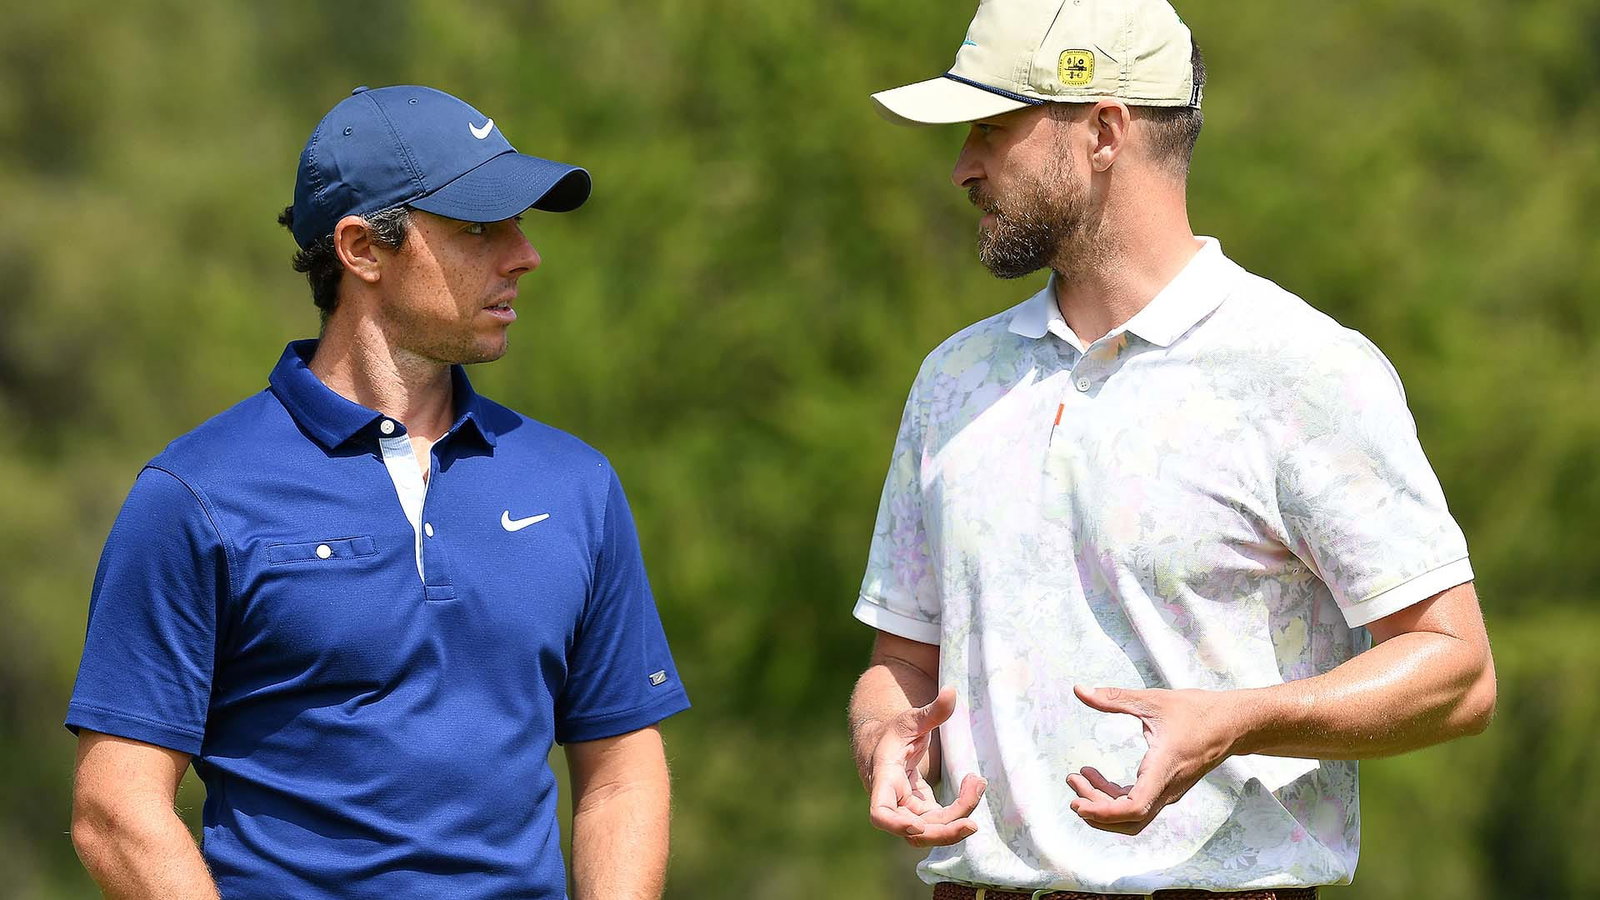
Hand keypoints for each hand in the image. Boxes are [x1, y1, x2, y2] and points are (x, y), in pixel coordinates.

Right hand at [866, 686, 986, 847]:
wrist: (885, 744)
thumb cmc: (894, 731)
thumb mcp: (911, 719)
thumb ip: (932, 711)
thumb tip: (951, 692)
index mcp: (884, 778)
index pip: (880, 813)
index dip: (897, 825)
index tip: (919, 826)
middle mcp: (893, 800)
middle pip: (914, 832)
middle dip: (944, 833)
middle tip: (973, 824)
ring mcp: (907, 808)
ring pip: (931, 829)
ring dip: (957, 819)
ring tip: (978, 784)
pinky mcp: (921, 809)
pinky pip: (941, 820)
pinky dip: (960, 809)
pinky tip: (973, 785)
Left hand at [1066, 684, 1239, 835]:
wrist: (1233, 724)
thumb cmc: (1196, 710)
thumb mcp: (1152, 700)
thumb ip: (1113, 698)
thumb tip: (1078, 689)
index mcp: (1164, 768)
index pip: (1134, 807)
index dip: (1103, 812)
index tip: (1078, 804)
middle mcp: (1168, 788)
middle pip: (1128, 819)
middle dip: (1096, 808)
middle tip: (1072, 784)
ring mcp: (1169, 792)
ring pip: (1132, 816)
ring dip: (1103, 803)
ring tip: (1078, 779)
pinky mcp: (1168, 789)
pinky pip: (1138, 805)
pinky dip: (1114, 797)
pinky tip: (1096, 778)